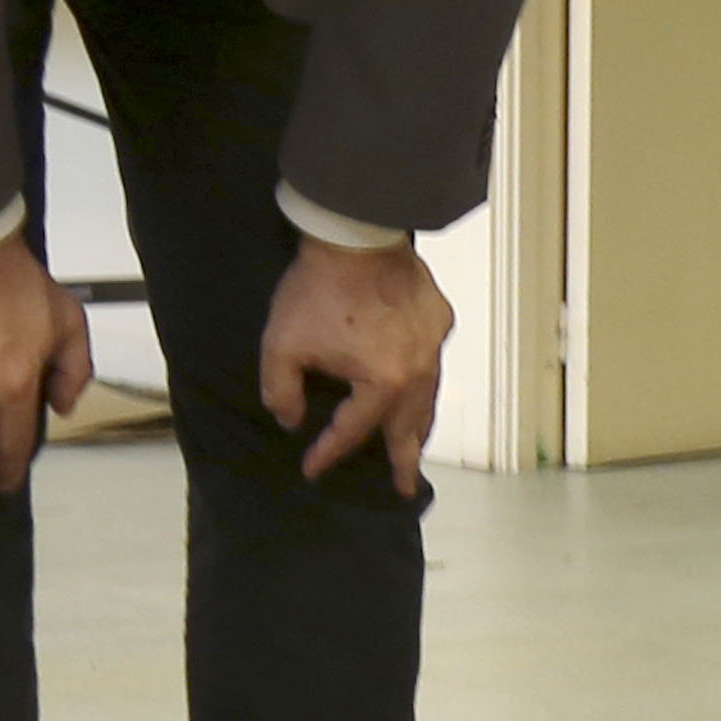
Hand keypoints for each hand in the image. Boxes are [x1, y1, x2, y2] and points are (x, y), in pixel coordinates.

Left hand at [259, 237, 448, 494]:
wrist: (355, 232)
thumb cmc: (318, 289)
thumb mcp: (282, 345)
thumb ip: (282, 391)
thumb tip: (291, 420)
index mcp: (382, 383)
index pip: (352, 431)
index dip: (328, 453)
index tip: (312, 470)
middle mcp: (418, 371)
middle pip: (409, 428)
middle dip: (404, 461)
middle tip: (404, 488)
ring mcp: (433, 345)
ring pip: (428, 399)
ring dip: (418, 427)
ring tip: (414, 447)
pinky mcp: (438, 318)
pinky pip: (433, 363)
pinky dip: (425, 385)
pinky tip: (419, 387)